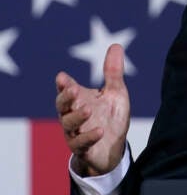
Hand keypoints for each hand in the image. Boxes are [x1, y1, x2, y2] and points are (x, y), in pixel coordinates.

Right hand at [55, 44, 130, 176]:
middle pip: (62, 106)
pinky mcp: (83, 149)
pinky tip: (100, 131)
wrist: (113, 149)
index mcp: (79, 100)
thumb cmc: (110, 117)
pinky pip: (81, 144)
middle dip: (65, 97)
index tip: (62, 77)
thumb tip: (115, 45)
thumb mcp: (115, 93)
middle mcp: (73, 115)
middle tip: (73, 90)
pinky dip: (89, 137)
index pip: (67, 90)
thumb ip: (113, 72)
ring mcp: (76, 132)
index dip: (63, 85)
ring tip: (88, 109)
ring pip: (68, 124)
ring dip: (77, 116)